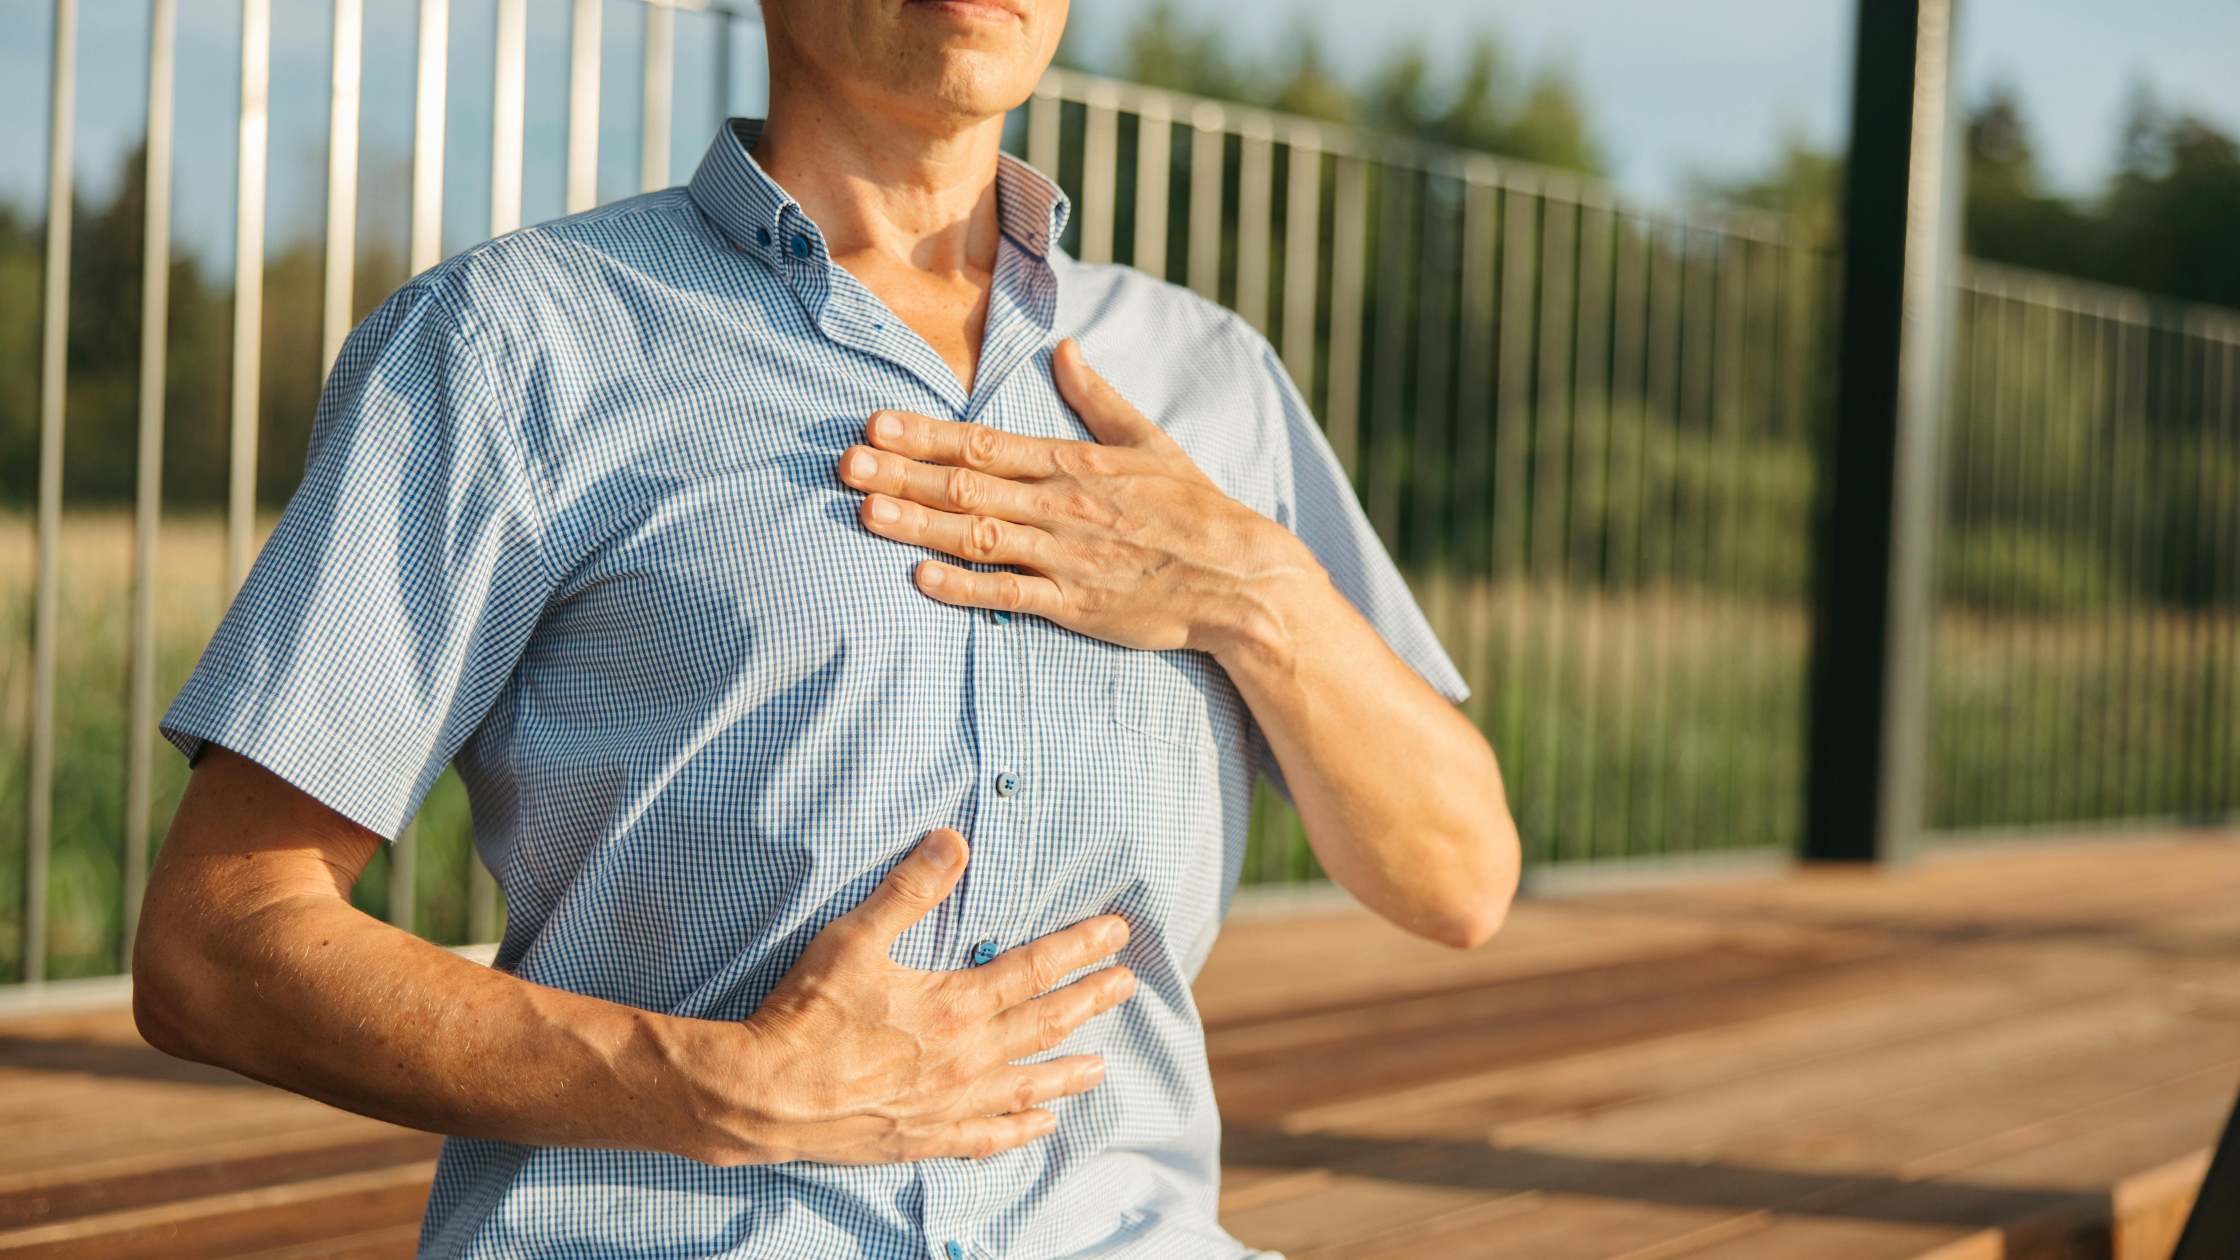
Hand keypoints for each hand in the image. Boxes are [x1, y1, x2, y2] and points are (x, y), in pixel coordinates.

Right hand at [702, 828, 1135, 1164]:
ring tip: (1101, 1067)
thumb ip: (909, 889)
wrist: (763, 1097)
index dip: (1081, 949)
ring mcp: (951, 1103)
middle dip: (1091, 1000)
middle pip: (1046, 1024)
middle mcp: (967, 1057)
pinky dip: (1020, 1131)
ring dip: (1069, 1072)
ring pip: (1029, 1085)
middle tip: (1127, 986)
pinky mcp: (925, 1138)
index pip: (1036, 969)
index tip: (1117, 934)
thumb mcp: (854, 938)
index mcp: (956, 1005)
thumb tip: (953, 841)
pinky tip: (1041, 1127)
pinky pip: (988, 1137)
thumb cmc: (806, 1015)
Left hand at [836, 339, 1325, 658]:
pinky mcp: (1075, 605)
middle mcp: (1062, 504)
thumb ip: (1099, 398)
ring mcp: (1066, 556)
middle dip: (900, 473)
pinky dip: (964, 587)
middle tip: (844, 464)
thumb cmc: (1195, 510)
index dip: (925, 433)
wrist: (1241, 578)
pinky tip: (920, 578)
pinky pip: (1010, 595)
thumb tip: (1066, 349)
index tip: (877, 423)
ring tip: (864, 512)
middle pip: (966, 486)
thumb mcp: (1151, 441)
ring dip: (916, 525)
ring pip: (977, 536)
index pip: (984, 443)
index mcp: (1075, 461)